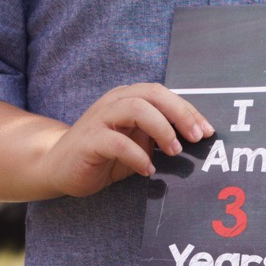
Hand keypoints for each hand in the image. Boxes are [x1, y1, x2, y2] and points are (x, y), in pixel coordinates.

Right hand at [41, 83, 213, 199]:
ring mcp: (100, 119)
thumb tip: (194, 140)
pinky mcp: (88, 140)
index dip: (188, 111)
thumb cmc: (104, 156)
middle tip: (197, 138)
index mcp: (128, 98)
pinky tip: (147, 170)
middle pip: (153, 94)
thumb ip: (159, 137)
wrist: (58, 166)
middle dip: (180, 114)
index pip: (164, 95)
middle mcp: (115, 102)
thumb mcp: (137, 143)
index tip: (208, 131)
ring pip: (136, 109)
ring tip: (174, 151)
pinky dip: (137, 156)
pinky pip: (116, 142)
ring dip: (161, 129)